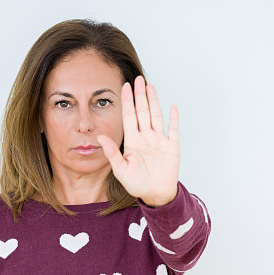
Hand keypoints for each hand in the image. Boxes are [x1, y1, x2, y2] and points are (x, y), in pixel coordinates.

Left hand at [96, 76, 179, 206]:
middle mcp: (146, 137)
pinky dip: (173, 119)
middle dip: (140, 95)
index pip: (129, 117)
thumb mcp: (121, 170)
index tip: (124, 86)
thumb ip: (112, 153)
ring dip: (154, 101)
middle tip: (137, 79)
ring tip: (150, 87)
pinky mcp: (171, 147)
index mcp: (133, 141)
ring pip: (156, 116)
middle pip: (142, 112)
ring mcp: (159, 141)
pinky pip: (173, 129)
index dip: (127, 101)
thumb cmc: (137, 184)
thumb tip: (100, 138)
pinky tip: (172, 107)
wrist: (155, 195)